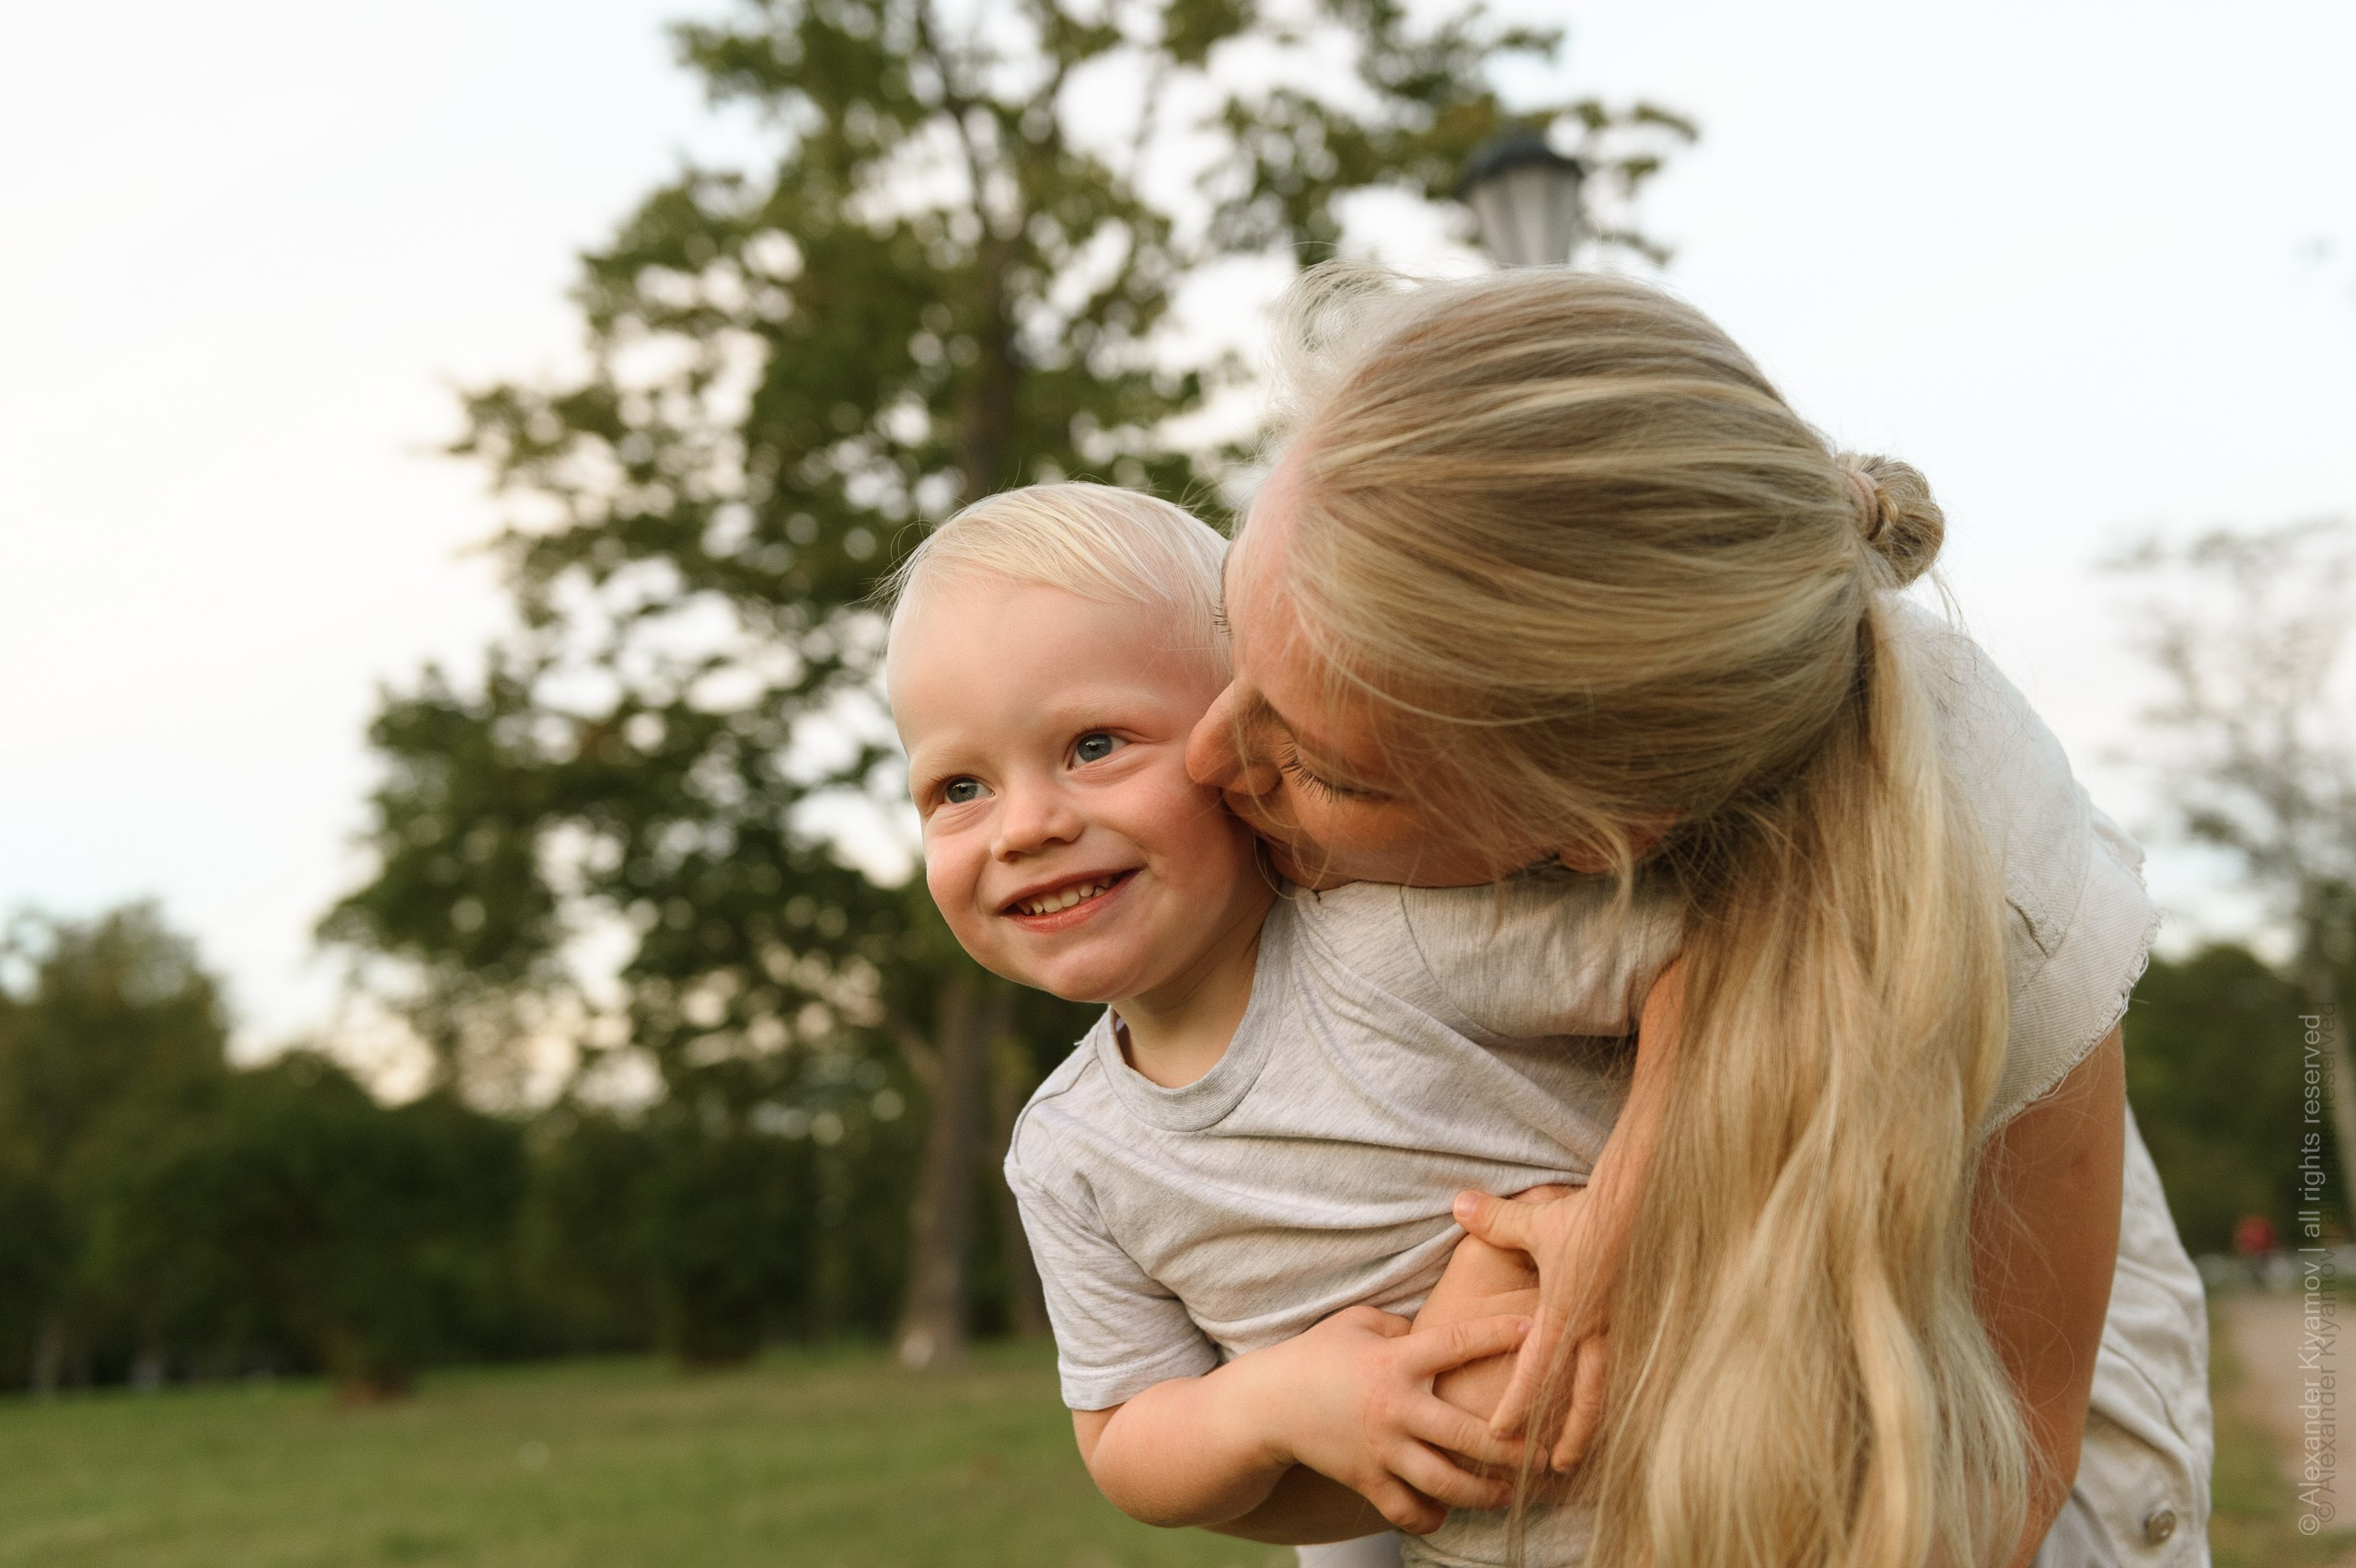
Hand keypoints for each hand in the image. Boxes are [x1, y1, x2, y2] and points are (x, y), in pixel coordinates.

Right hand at [1253, 1305, 1533, 1533]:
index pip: (1457, 1344)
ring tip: (1511, 1493)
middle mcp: (1394, 1409)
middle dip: (1513, 1447)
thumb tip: (1445, 1328)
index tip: (1538, 1329)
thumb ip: (1404, 1323)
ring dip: (1486, 1493)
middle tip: (1545, 1453)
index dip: (1499, 1335)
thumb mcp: (1358, 1322)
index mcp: (1395, 1361)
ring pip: (1446, 1483)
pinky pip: (1407, 1512)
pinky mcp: (1366, 1481)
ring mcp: (1380, 1450)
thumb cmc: (1318, 1354)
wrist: (1267, 1404)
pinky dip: (1433, 1516)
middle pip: (1467, 1435)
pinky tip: (1450, 1509)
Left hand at [1453, 958, 1685, 1469]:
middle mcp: (1597, 1329)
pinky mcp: (1651, 1319)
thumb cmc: (1593, 1211)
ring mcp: (1628, 1327)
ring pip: (1613, 1386)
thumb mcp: (1538, 1219)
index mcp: (1564, 1313)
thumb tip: (1456, 1205)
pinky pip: (1638, 1364)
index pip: (1535, 1372)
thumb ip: (1496, 1220)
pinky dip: (1629, 1388)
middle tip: (1555, 1467)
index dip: (1516, 1405)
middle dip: (1569, 1434)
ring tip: (1591, 1443)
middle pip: (1581, 1396)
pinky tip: (1630, 1403)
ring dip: (1599, 1416)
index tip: (1500, 1434)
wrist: (1655, 1199)